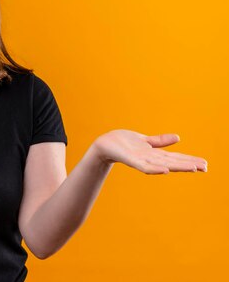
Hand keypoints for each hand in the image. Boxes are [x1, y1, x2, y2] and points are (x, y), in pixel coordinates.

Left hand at [91, 129, 207, 174]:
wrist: (104, 144)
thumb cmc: (123, 143)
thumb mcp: (144, 140)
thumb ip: (159, 141)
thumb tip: (178, 138)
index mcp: (154, 154)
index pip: (175, 157)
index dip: (189, 160)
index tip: (205, 164)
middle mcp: (150, 159)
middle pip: (172, 162)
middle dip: (188, 164)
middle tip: (205, 168)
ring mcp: (141, 160)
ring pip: (162, 165)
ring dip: (177, 167)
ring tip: (193, 168)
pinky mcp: (130, 160)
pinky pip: (143, 166)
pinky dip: (154, 169)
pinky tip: (165, 170)